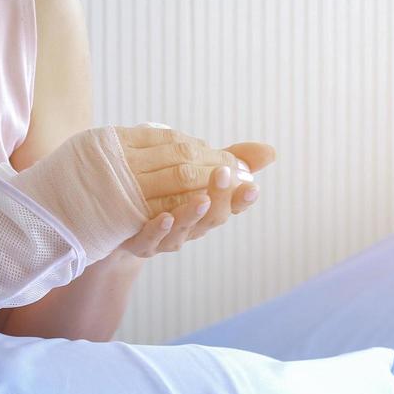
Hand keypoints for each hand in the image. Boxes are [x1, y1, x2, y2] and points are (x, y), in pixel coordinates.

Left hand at [113, 126, 276, 257]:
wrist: (121, 221)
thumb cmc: (167, 192)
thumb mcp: (196, 171)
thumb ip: (230, 161)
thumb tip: (271, 151)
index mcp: (207, 210)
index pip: (231, 205)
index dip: (242, 198)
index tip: (252, 185)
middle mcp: (191, 227)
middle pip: (211, 217)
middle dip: (220, 197)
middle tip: (223, 174)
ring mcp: (166, 236)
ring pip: (184, 230)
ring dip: (193, 214)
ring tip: (201, 198)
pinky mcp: (139, 241)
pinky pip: (150, 238)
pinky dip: (159, 229)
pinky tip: (164, 217)